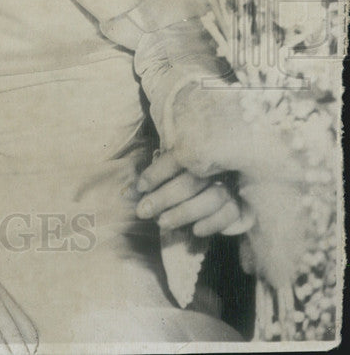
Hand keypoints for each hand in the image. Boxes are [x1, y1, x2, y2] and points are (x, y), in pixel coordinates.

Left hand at [135, 150, 253, 236]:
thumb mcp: (178, 167)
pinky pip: (231, 215)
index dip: (156, 173)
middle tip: (143, 211)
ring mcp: (234, 185)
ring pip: (212, 199)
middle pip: (191, 181)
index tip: (140, 187)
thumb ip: (163, 172)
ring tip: (162, 222)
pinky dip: (212, 223)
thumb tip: (136, 189)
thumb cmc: (193, 173)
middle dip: (164, 198)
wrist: (234, 182)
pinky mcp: (245, 204)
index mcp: (202, 150)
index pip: (177, 159)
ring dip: (184, 213)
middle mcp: (220, 165)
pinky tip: (195, 231)